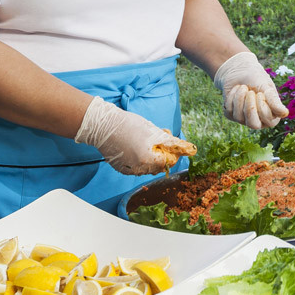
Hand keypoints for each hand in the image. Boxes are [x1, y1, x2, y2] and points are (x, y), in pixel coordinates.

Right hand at [74, 96, 195, 174]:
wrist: (103, 125)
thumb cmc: (129, 125)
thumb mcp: (154, 131)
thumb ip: (172, 143)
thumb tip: (190, 150)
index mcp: (148, 160)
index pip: (168, 163)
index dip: (171, 153)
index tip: (168, 144)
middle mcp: (138, 169)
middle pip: (158, 167)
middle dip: (161, 155)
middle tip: (157, 140)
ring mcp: (128, 170)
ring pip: (147, 168)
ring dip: (150, 157)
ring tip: (145, 142)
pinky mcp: (120, 168)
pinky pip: (135, 167)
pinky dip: (139, 159)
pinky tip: (135, 147)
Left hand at [213, 51, 288, 129]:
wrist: (239, 70)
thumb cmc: (257, 78)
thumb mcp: (266, 87)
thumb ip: (274, 100)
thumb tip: (284, 113)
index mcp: (272, 114)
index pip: (270, 122)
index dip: (264, 108)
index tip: (261, 93)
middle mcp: (259, 119)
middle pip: (254, 125)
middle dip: (250, 107)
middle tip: (250, 92)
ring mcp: (244, 119)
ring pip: (239, 118)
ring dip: (240, 99)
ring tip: (243, 87)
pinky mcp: (231, 115)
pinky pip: (229, 111)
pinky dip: (232, 97)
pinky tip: (236, 89)